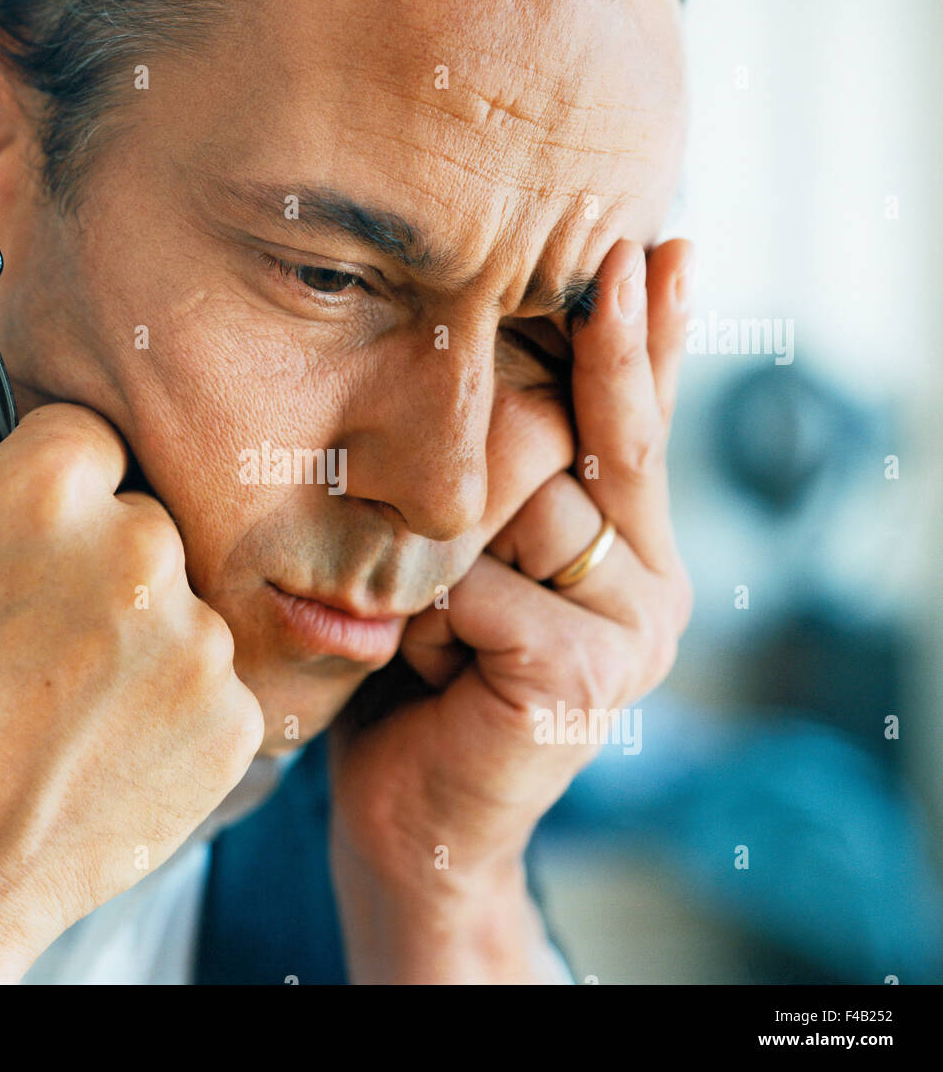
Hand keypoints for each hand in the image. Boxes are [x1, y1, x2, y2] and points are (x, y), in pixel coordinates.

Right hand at [0, 366, 263, 982]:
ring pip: (185, 604)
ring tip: (67, 704)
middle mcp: (138, 547)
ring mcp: (196, 638)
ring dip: (141, 642)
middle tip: (40, 643)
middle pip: (147, 520)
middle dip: (103, 567)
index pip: (89, 440)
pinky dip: (174, 710)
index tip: (28, 553)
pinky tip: (108, 744)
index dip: (53, 499)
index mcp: (46, 488)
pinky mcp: (234, 716)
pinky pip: (215, 683)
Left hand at [329, 238, 694, 981]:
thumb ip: (499, 496)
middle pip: (572, 441)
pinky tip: (431, 678)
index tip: (650, 245)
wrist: (416, 826)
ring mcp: (634, 635)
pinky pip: (476, 591)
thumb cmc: (422, 683)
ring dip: (437, 572)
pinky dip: (427, 627)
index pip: (637, 420)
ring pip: (514, 510)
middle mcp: (656, 583)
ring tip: (432, 642)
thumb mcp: (464, 568)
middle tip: (446, 551)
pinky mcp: (585, 680)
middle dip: (480, 471)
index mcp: (634, 547)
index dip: (641, 336)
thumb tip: (490, 379)